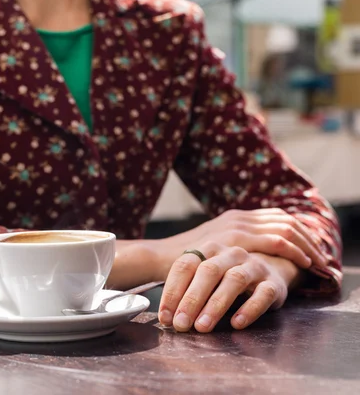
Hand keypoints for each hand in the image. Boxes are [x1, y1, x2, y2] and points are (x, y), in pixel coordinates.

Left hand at [158, 244, 300, 332]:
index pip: (185, 265)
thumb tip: (166, 318)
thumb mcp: (206, 278)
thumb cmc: (227, 278)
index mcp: (209, 249)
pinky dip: (249, 309)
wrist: (273, 269)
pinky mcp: (274, 283)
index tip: (164, 316)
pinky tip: (236, 323)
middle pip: (208, 271)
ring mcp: (254, 266)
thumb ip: (186, 292)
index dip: (172, 291)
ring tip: (202, 327)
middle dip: (191, 299)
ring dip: (216, 305)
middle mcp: (231, 254)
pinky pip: (263, 294)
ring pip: (234, 280)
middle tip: (180, 324)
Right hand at [179, 208, 328, 268]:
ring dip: (306, 245)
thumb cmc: (182, 260)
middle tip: (320, 256)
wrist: (159, 258)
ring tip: (317, 262)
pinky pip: (275, 240)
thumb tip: (247, 257)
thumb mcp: (210, 248)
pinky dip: (293, 250)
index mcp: (234, 217)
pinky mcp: (235, 238)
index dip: (298, 232)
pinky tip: (302, 263)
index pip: (276, 217)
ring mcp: (237, 225)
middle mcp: (238, 217)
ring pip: (285, 228)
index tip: (310, 248)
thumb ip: (229, 247)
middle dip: (308, 239)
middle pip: (286, 220)